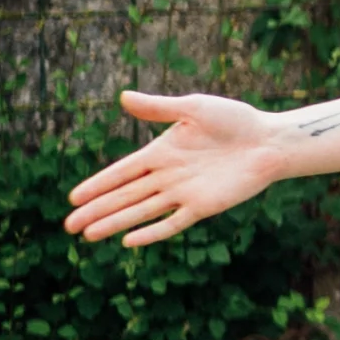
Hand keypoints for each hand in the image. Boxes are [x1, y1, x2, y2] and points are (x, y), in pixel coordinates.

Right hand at [65, 90, 283, 246]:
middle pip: (125, 196)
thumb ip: (159, 107)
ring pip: (141, 212)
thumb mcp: (194, 108)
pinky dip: (152, 232)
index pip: (122, 172)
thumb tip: (122, 97)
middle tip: (69, 225)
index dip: (98, 185)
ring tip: (88, 235)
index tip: (73, 197)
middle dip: (97, 210)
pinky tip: (129, 241)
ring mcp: (184, 193)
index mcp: (161, 152)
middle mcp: (168, 176)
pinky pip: (173, 223)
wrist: (270, 141)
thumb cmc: (235, 120)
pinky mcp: (204, 206)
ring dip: (115, 223)